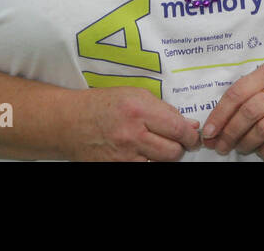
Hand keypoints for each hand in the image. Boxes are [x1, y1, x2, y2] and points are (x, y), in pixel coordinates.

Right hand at [66, 86, 200, 161]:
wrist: (69, 123)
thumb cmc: (104, 105)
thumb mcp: (135, 95)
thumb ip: (164, 110)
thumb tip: (190, 125)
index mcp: (139, 110)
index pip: (177, 129)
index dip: (190, 135)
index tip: (193, 136)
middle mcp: (132, 135)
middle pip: (172, 152)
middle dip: (180, 147)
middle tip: (179, 142)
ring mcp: (123, 155)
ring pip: (160, 163)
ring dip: (165, 156)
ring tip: (159, 146)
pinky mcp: (115, 168)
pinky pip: (144, 168)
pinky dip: (148, 162)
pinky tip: (144, 154)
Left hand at [201, 62, 263, 158]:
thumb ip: (242, 101)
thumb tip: (212, 130)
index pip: (237, 93)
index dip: (219, 115)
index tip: (209, 132)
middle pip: (248, 112)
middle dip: (230, 132)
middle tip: (221, 146)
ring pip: (262, 129)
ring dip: (245, 143)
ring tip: (241, 148)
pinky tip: (261, 150)